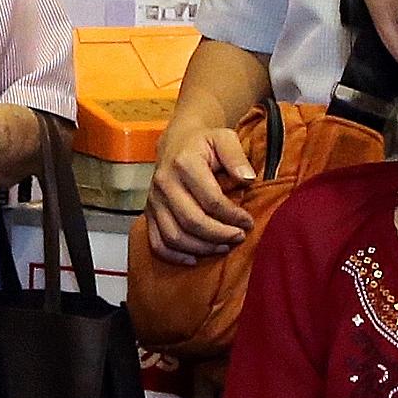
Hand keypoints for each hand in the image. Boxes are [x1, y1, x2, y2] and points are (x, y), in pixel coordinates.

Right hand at [145, 124, 254, 263]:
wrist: (176, 140)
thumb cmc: (204, 142)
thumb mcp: (224, 137)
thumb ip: (237, 156)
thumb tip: (248, 179)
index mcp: (184, 164)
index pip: (211, 200)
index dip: (233, 216)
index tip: (248, 221)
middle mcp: (165, 183)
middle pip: (192, 221)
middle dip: (219, 235)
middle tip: (239, 237)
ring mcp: (154, 200)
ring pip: (174, 236)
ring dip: (202, 248)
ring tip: (223, 246)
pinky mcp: (149, 212)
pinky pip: (157, 242)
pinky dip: (174, 256)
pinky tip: (194, 259)